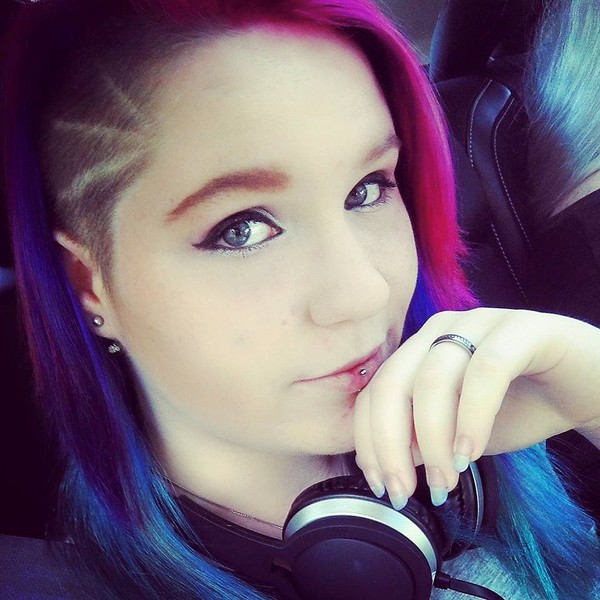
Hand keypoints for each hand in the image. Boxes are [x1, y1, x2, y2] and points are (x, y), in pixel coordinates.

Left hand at [353, 308, 599, 508]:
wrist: (588, 386)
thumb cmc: (521, 407)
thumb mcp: (461, 433)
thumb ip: (424, 442)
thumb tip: (387, 465)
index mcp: (419, 350)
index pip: (375, 391)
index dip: (368, 440)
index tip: (381, 484)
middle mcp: (441, 330)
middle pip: (392, 383)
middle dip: (389, 444)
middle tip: (403, 491)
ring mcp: (479, 322)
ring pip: (433, 378)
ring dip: (433, 438)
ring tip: (446, 480)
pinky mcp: (522, 327)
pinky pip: (486, 370)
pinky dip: (473, 416)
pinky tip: (473, 452)